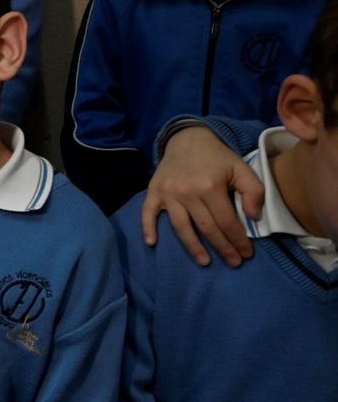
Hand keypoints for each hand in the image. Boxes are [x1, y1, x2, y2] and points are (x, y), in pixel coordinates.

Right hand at [142, 125, 262, 266]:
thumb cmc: (217, 157)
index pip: (227, 221)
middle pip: (206, 228)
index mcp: (210, 186)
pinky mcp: (154, 192)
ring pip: (181, 227)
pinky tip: (152, 243)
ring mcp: (168, 194)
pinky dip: (148, 228)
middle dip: (222, 248)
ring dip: (193, 247)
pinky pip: (148, 213)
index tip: (246, 254)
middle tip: (233, 262)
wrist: (188, 139)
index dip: (238, 240)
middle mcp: (187, 192)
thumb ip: (253, 191)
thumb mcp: (242, 168)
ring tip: (205, 262)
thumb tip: (253, 218)